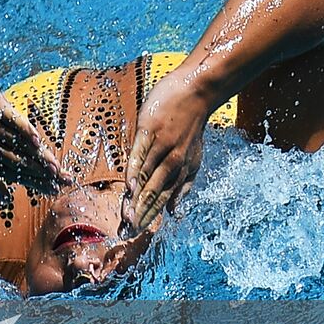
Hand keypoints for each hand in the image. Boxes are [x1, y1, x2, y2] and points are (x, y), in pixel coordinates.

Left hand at [0, 74, 71, 200]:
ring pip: (16, 144)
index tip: (55, 190)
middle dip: (43, 174)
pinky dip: (22, 131)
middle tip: (65, 181)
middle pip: (19, 162)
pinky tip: (36, 142)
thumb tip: (6, 196)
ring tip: (56, 168)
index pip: (15, 174)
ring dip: (37, 157)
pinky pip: (9, 120)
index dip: (36, 183)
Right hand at [125, 69, 211, 233]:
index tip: (133, 233)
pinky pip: (140, 155)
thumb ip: (184, 184)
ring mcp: (161, 146)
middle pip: (152, 194)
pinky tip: (129, 187)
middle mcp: (172, 162)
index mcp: (180, 170)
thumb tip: (174, 212)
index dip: (147, 217)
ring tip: (126, 218)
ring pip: (146, 178)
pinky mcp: (149, 131)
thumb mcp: (193, 157)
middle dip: (139, 215)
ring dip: (136, 199)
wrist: (198, 91)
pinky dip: (134, 171)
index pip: (161, 199)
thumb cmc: (191, 124)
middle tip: (125, 233)